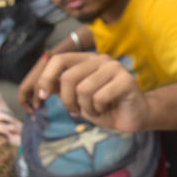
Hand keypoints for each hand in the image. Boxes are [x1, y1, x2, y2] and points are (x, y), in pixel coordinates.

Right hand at [18, 55, 48, 112]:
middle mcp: (26, 87)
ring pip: (32, 96)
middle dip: (31, 106)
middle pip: (27, 100)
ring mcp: (32, 85)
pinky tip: (48, 99)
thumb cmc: (42, 74)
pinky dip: (40, 97)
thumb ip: (37, 97)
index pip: (22, 102)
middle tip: (39, 113)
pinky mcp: (38, 82)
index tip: (34, 114)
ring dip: (36, 102)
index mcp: (23, 89)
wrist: (48, 61)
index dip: (27, 108)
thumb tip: (36, 107)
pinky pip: (37, 92)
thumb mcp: (39, 87)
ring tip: (44, 107)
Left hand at [35, 53, 149, 131]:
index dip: (46, 77)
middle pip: (69, 77)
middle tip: (76, 110)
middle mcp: (102, 59)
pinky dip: (98, 110)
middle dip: (67, 100)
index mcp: (88, 60)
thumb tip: (43, 85)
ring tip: (96, 109)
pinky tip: (107, 109)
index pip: (59, 59)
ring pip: (83, 89)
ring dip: (86, 107)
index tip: (43, 95)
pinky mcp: (126, 80)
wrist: (133, 117)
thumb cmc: (105, 107)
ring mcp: (115, 68)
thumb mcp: (77, 98)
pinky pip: (99, 97)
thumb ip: (62, 89)